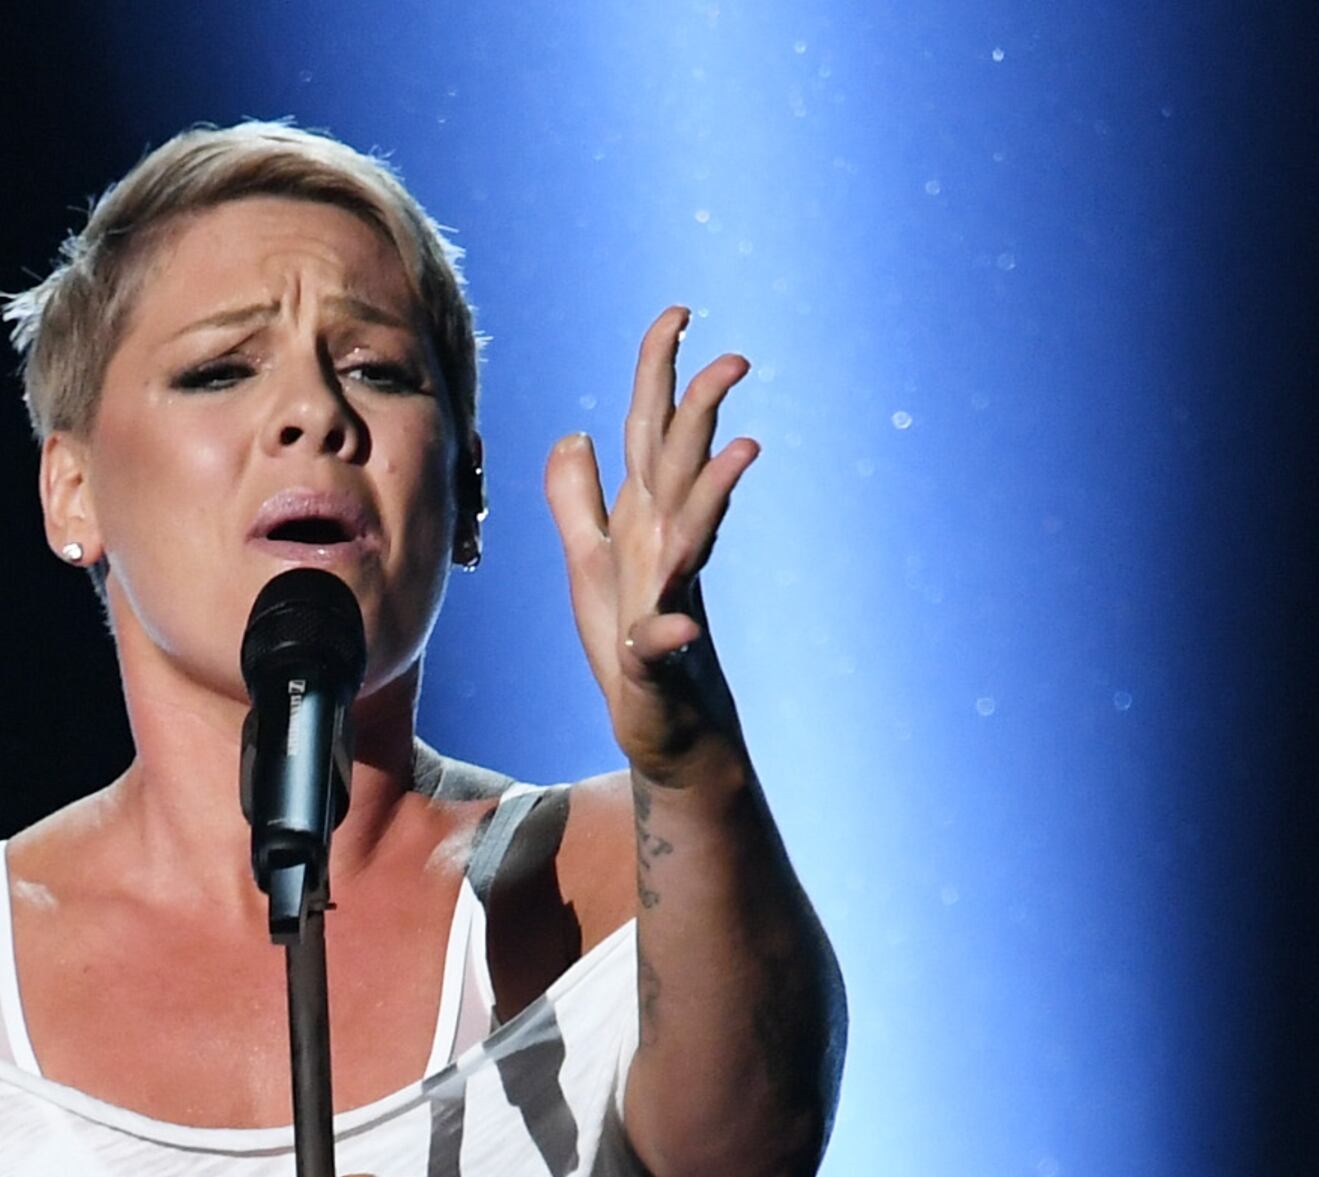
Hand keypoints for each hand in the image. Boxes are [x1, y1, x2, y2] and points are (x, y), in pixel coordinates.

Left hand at [544, 307, 757, 782]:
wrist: (664, 725)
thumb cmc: (628, 640)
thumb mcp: (589, 560)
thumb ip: (577, 498)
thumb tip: (574, 433)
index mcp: (643, 518)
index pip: (652, 430)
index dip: (659, 371)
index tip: (679, 310)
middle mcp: (665, 547)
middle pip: (680, 466)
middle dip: (703, 411)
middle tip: (735, 357)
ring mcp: (668, 601)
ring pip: (692, 537)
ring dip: (713, 495)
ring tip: (743, 450)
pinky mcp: (659, 663)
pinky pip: (661, 645)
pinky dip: (667, 635)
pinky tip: (675, 629)